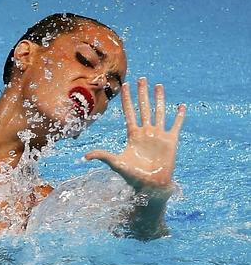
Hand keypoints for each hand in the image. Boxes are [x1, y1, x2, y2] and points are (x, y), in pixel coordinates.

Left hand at [85, 77, 185, 194]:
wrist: (151, 186)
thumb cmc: (133, 176)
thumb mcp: (116, 164)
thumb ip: (102, 156)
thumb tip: (84, 156)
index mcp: (133, 135)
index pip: (129, 112)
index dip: (127, 99)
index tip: (125, 85)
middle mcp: (146, 132)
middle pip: (143, 108)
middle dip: (142, 93)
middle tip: (142, 78)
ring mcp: (158, 135)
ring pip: (159, 112)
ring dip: (159, 99)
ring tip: (159, 86)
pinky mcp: (171, 141)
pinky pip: (176, 125)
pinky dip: (179, 116)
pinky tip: (181, 106)